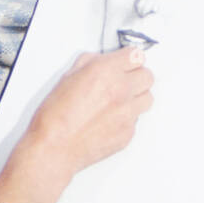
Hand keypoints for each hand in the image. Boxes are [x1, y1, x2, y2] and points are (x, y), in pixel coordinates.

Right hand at [29, 48, 153, 180]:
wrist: (55, 146)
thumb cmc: (56, 116)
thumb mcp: (68, 77)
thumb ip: (90, 64)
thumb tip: (101, 62)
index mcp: (106, 72)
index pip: (137, 56)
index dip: (130, 59)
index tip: (127, 61)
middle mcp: (121, 91)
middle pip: (148, 76)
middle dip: (137, 76)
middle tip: (125, 80)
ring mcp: (128, 113)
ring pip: (148, 98)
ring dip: (137, 96)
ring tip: (120, 100)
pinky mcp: (129, 133)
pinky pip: (137, 120)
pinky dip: (127, 117)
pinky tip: (110, 118)